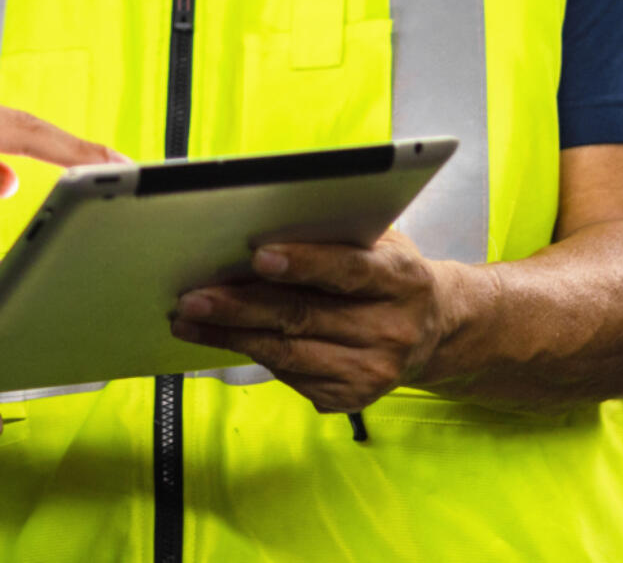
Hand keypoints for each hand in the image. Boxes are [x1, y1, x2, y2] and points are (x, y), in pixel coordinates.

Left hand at [170, 230, 452, 412]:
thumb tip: (261, 223)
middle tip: (193, 295)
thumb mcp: (380, 241)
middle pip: (306, 317)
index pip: (349, 270)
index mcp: (402, 280)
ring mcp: (374, 372)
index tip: (258, 256)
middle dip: (242, 306)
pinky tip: (219, 338)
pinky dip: (252, 354)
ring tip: (188, 318)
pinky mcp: (353, 399)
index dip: (304, 262)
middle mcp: (393, 330)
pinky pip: (291, 376)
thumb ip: (335, 234)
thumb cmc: (388, 270)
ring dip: (231, 336)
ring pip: (289, 354)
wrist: (435, 329)